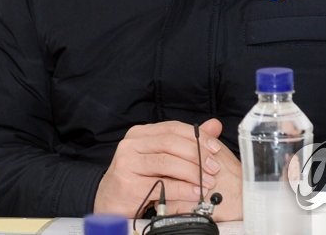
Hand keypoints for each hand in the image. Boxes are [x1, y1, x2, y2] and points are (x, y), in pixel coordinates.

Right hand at [94, 119, 238, 217]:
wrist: (110, 200)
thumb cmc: (138, 177)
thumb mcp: (161, 156)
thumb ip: (186, 141)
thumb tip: (215, 125)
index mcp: (140, 133)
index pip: (172, 128)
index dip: (196, 136)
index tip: (215, 147)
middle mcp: (131, 144)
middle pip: (170, 143)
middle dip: (196, 154)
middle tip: (214, 167)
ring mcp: (126, 163)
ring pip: (167, 163)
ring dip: (192, 172)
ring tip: (208, 182)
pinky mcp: (128, 184)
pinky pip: (161, 185)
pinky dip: (182, 189)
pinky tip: (195, 193)